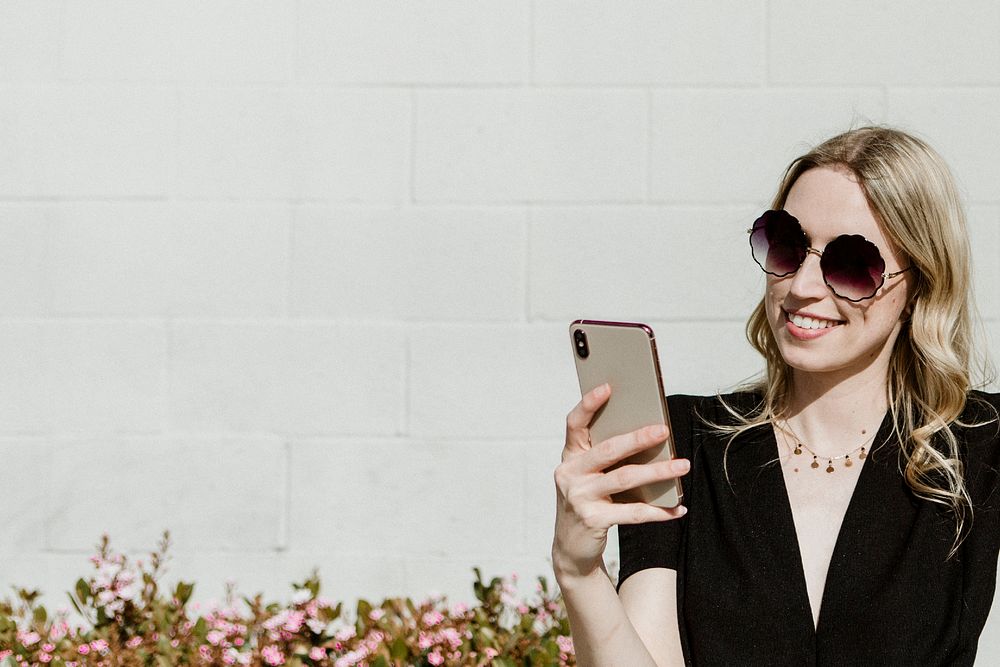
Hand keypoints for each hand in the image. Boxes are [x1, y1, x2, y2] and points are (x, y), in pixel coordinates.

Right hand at [551, 383, 688, 580]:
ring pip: (625, 479)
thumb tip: (649, 437)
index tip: (608, 387)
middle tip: (663, 431)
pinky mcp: (593, 520)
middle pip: (608, 450)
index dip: (588, 404)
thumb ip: (606, 457)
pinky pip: (632, 512)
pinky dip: (659, 511)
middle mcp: (569, 473)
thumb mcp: (588, 475)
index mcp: (569, 456)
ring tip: (682, 466)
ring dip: (658, 472)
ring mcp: (579, 497)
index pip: (574, 424)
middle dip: (638, 438)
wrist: (571, 547)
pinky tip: (678, 508)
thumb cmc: (587, 500)